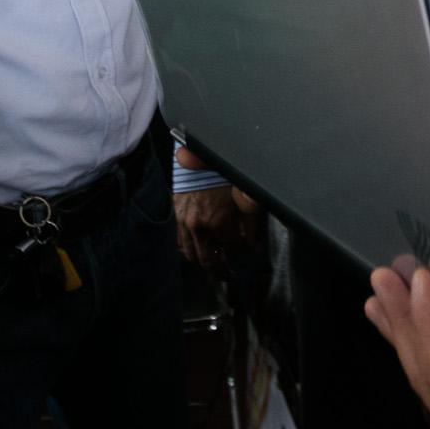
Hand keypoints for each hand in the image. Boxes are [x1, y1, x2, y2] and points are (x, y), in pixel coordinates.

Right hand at [173, 146, 259, 267]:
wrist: (200, 153)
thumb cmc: (224, 171)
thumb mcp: (245, 196)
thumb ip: (251, 224)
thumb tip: (253, 245)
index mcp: (217, 222)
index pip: (233, 248)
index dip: (242, 249)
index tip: (247, 247)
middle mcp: (198, 226)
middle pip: (208, 261)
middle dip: (220, 271)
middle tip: (229, 275)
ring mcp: (184, 222)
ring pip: (190, 255)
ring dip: (202, 262)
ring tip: (213, 264)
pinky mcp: (176, 215)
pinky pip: (180, 242)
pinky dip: (189, 249)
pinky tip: (198, 247)